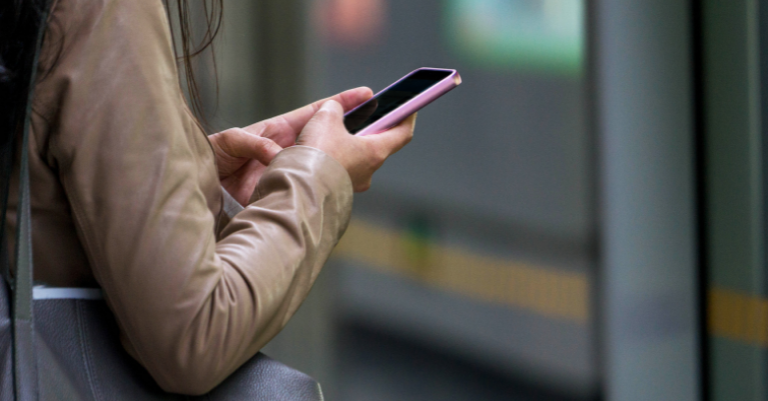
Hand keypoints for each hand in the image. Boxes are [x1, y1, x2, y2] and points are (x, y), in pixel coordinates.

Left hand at [209, 87, 373, 204]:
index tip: (367, 94)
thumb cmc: (211, 161)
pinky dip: (323, 191)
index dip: (342, 104)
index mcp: (278, 132)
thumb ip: (253, 144)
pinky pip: (310, 191)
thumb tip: (277, 156)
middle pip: (328, 140)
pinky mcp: (287, 194)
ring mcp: (290, 174)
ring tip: (366, 165)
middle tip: (381, 129)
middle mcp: (289, 152)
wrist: (198, 191)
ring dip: (342, 167)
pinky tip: (335, 193)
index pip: (317, 114)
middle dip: (354, 136)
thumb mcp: (230, 143)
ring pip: (325, 168)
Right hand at [297, 100, 415, 191]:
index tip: (409, 107)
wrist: (296, 189)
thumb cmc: (317, 154)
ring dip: (351, 143)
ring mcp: (353, 182)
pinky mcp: (337, 189)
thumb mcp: (325, 118)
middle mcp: (368, 170)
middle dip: (372, 129)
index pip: (402, 133)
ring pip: (357, 157)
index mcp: (375, 152)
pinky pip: (341, 168)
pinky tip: (322, 149)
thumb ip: (334, 109)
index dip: (406, 117)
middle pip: (377, 145)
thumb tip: (333, 109)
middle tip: (368, 115)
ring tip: (336, 129)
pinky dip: (336, 156)